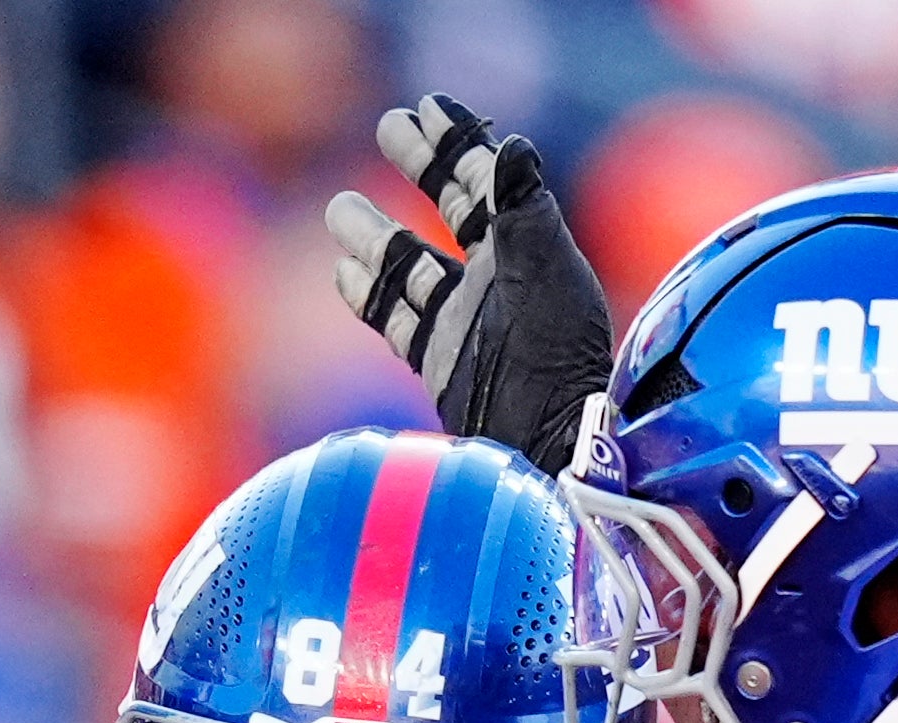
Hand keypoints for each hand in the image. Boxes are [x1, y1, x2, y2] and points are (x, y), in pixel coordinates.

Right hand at [325, 95, 613, 477]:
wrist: (548, 440)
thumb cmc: (557, 355)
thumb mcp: (545, 271)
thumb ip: (524, 208)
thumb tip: (510, 146)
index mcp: (526, 249)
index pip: (489, 180)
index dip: (459, 141)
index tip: (428, 106)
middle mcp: (495, 280)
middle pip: (451, 209)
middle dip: (421, 166)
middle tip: (389, 125)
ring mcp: (464, 321)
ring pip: (412, 265)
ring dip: (376, 235)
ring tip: (340, 207)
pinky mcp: (440, 362)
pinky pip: (399, 320)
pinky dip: (371, 295)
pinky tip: (344, 272)